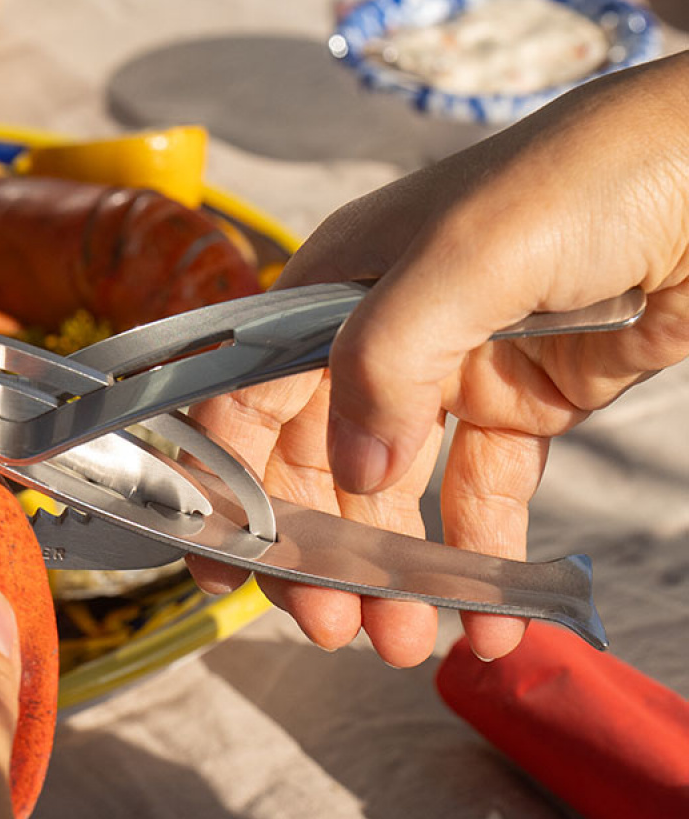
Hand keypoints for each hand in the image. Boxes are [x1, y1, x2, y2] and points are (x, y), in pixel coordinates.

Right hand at [190, 51, 688, 666]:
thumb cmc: (591, 176)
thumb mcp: (470, 254)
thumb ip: (389, 357)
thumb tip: (356, 471)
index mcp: (336, 286)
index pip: (252, 393)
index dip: (226, 480)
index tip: (227, 567)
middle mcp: (379, 334)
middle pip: (319, 459)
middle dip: (319, 548)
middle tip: (334, 623)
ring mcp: (451, 373)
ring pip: (397, 490)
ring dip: (397, 569)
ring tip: (406, 642)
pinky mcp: (521, 403)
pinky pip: (486, 493)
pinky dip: (483, 559)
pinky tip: (492, 620)